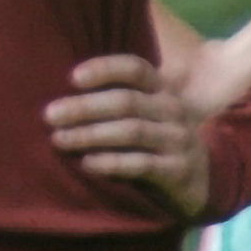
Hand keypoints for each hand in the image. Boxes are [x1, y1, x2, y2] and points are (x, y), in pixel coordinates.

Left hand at [45, 55, 210, 217]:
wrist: (200, 182)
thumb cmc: (154, 142)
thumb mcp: (144, 114)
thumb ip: (114, 99)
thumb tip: (57, 95)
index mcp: (161, 90)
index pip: (135, 68)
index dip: (105, 69)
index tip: (72, 78)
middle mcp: (173, 110)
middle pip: (125, 101)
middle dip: (84, 107)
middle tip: (50, 115)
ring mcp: (178, 140)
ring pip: (131, 131)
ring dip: (91, 134)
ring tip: (59, 139)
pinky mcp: (178, 170)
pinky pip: (141, 163)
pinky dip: (111, 162)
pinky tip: (86, 163)